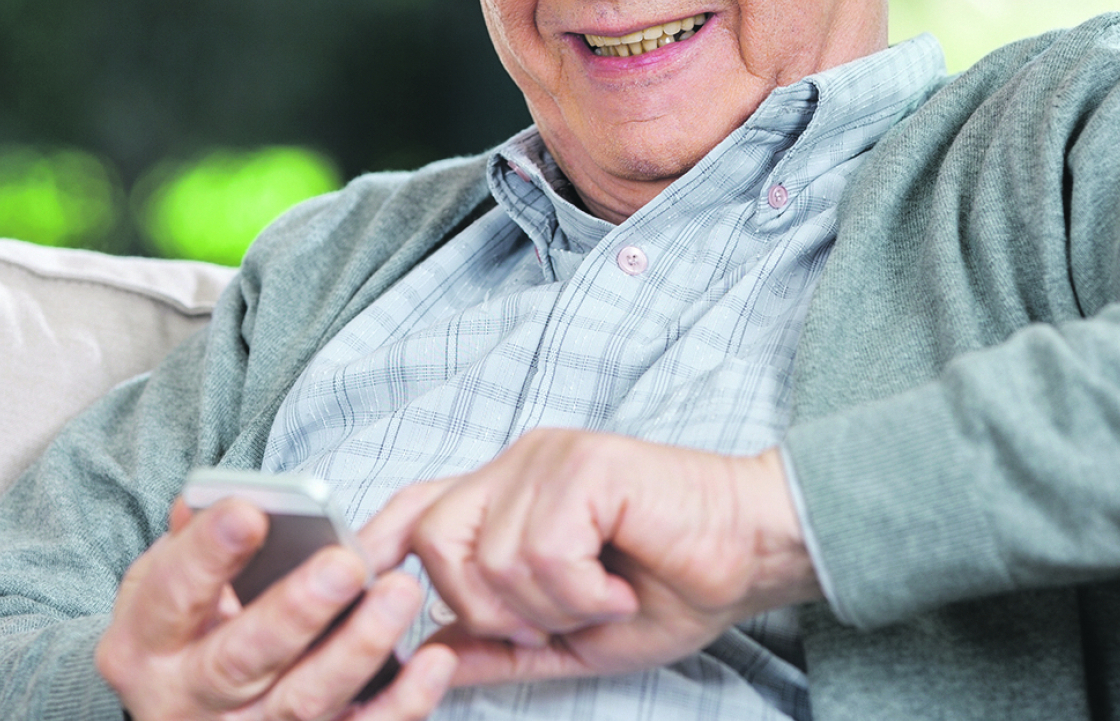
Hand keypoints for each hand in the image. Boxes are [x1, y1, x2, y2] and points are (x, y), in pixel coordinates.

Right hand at [95, 496, 457, 720]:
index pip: (173, 596)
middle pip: (241, 659)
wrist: (185, 706)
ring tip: (400, 593)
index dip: (208, 554)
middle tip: (345, 564)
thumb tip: (228, 498)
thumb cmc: (184, 625)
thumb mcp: (165, 581)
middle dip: (295, 610)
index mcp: (144, 643)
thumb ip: (193, 538)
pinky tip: (432, 661)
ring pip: (304, 701)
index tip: (250, 513)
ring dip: (358, 648)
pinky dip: (400, 704)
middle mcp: (188, 697)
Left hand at [361, 432, 820, 686]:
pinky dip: (579, 592)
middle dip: (482, 606)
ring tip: (602, 598)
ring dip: (548, 607)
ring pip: (490, 558)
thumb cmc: (675, 584)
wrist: (755, 550)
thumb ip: (500, 649)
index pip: (416, 503)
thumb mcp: (571, 636)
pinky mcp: (583, 464)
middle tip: (549, 623)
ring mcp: (549, 458)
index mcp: (510, 492)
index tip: (364, 586)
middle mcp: (519, 464)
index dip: (377, 542)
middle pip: (433, 538)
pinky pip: (540, 551)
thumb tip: (430, 662)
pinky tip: (617, 588)